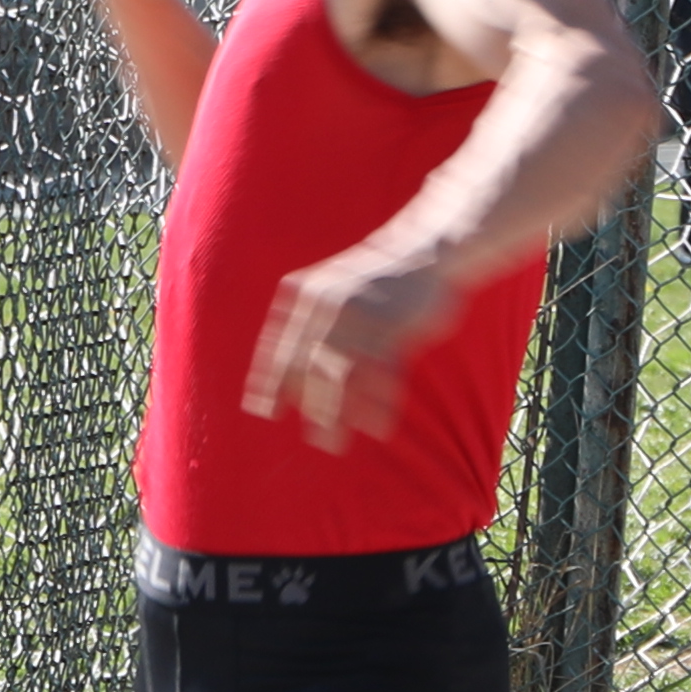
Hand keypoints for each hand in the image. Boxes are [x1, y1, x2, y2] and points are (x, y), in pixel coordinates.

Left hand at [246, 237, 465, 444]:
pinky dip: (380, 403)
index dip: (269, 381)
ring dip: (338, 412)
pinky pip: (382, 373)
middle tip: (312, 439)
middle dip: (307, 404)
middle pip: (308, 364)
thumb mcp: (334, 290)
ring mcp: (361, 314)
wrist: (428, 249)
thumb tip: (287, 372)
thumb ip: (311, 323)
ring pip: (342, 374)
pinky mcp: (394, 324)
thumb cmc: (379, 281)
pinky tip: (379, 427)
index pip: (279, 344)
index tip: (262, 411)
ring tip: (336, 443)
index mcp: (307, 295)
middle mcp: (327, 304)